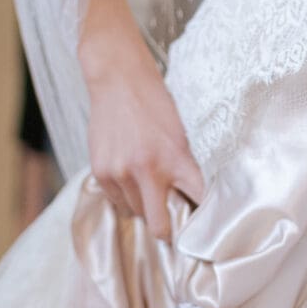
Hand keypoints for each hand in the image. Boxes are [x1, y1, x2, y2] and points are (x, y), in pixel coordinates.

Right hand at [83, 36, 204, 240]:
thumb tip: (191, 200)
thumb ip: (184, 167)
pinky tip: (130, 177)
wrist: (118, 79)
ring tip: (147, 184)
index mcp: (177, 160)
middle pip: (160, 226)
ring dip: (144, 207)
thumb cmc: (154, 103)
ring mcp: (121, 174)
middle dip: (167, 227)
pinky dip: (125, 197)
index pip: (198, 203)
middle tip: (172, 219)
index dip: (203, 220)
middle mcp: (148, 171)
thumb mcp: (180, 133)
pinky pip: (116, 203)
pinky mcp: (101, 173)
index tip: (205, 228)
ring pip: (136, 215)